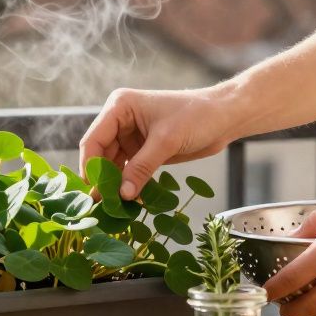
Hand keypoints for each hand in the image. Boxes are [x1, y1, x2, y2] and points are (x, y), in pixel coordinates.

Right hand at [80, 86, 243, 199]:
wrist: (224, 117)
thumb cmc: (196, 116)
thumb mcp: (166, 141)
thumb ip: (141, 168)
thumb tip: (122, 195)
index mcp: (120, 107)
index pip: (94, 139)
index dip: (90, 166)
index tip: (92, 190)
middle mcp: (120, 120)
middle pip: (101, 154)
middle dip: (102, 179)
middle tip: (100, 205)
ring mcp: (131, 136)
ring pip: (114, 165)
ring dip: (115, 184)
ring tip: (113, 208)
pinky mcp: (144, 150)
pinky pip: (130, 170)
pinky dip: (129, 185)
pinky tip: (130, 202)